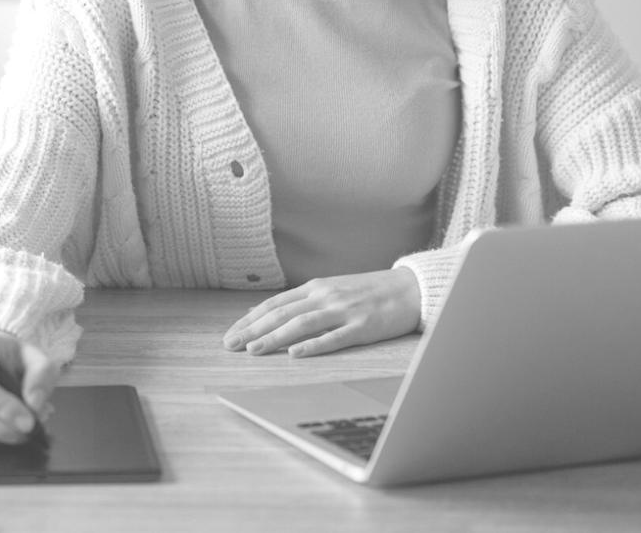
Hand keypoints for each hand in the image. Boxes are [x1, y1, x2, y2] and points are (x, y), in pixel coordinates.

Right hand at [0, 330, 59, 444]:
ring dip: (2, 434)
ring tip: (25, 426)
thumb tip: (35, 405)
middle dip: (7, 428)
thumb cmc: (13, 356)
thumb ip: (40, 376)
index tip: (29, 422)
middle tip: (33, 431)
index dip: (3, 407)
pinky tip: (4, 425)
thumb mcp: (36, 357)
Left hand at [222, 268, 421, 357]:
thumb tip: (258, 312)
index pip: (274, 304)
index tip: (230, 334)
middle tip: (230, 345)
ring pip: (302, 324)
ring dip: (274, 337)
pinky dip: (313, 345)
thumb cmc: (366, 291)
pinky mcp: (363, 327)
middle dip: (253, 330)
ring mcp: (344, 311)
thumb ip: (296, 301)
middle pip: (282, 314)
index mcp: (315, 287)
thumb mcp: (328, 289)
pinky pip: (335, 337)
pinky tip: (295, 353)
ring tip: (253, 350)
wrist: (409, 288)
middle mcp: (325, 296)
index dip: (249, 320)